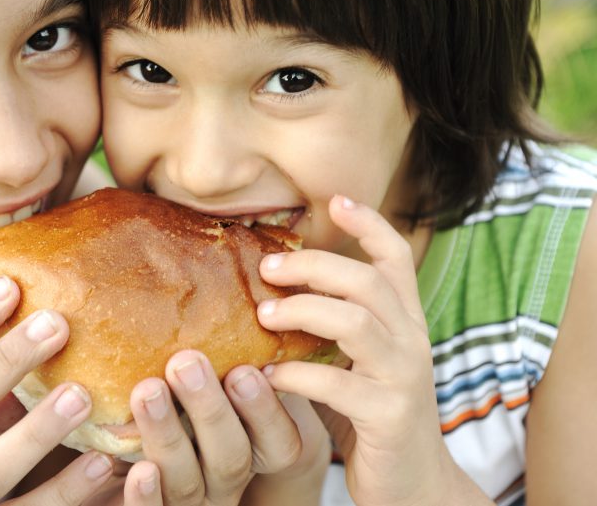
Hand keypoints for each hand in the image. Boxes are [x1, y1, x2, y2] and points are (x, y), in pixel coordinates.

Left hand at [115, 351, 309, 504]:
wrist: (169, 461)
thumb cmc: (205, 396)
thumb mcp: (231, 374)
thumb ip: (238, 345)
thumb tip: (248, 260)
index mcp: (261, 447)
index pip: (279, 440)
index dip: (264, 408)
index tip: (245, 368)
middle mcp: (231, 477)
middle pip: (232, 456)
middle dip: (210, 410)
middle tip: (185, 361)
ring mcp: (194, 498)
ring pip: (189, 481)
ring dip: (167, 435)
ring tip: (146, 390)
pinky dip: (145, 495)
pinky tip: (128, 466)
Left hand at [256, 195, 451, 505]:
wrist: (413, 487)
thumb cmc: (372, 414)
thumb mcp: (359, 360)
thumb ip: (333, 324)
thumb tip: (273, 288)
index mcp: (405, 322)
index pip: (396, 258)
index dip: (369, 224)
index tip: (336, 199)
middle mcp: (412, 341)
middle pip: (368, 280)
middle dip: (314, 266)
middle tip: (267, 268)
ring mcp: (404, 378)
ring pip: (357, 322)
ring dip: (303, 311)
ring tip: (262, 316)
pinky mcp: (388, 417)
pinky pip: (337, 385)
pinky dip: (295, 375)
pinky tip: (267, 376)